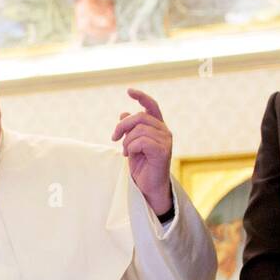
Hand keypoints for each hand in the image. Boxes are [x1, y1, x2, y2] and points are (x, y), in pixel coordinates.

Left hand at [110, 88, 172, 214]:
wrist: (148, 187)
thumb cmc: (142, 167)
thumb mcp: (131, 145)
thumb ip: (130, 130)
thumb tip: (123, 114)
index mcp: (158, 127)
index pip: (151, 106)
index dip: (141, 96)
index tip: (129, 91)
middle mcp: (164, 131)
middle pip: (140, 117)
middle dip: (123, 126)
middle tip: (114, 138)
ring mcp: (165, 141)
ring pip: (139, 129)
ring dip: (127, 141)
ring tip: (126, 153)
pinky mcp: (162, 151)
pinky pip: (141, 141)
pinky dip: (132, 147)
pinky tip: (131, 156)